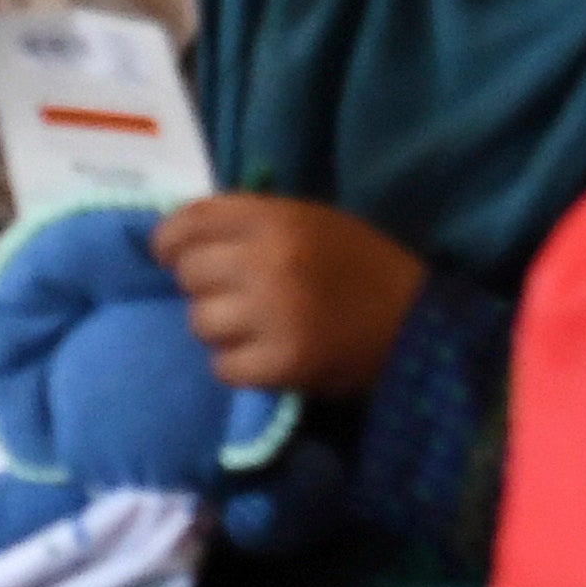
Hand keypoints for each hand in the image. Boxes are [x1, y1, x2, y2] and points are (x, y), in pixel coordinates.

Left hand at [152, 194, 430, 395]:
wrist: (418, 323)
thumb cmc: (361, 267)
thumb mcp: (311, 221)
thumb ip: (252, 223)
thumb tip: (183, 237)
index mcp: (277, 219)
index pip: (191, 221)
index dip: (168, 240)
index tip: (167, 255)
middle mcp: (270, 261)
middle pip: (189, 274)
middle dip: (202, 287)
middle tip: (231, 296)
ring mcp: (275, 313)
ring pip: (199, 322)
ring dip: (219, 328)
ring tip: (252, 328)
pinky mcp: (284, 362)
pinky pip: (223, 367)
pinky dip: (237, 366)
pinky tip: (262, 358)